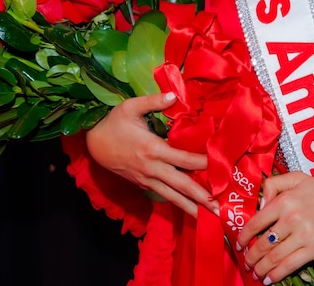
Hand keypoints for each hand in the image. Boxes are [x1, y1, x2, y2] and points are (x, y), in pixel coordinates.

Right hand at [84, 91, 215, 216]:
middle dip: (200, 197)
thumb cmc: (113, 123)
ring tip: (207, 219)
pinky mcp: (142, 184)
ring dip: (190, 208)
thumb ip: (153, 101)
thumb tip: (174, 94)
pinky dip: (176, 202)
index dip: (203, 164)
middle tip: (218, 209)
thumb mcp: (131, 106)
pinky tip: (188, 208)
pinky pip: (163, 195)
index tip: (220, 168)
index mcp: (153, 149)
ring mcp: (146, 179)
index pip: (184, 159)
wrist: (93, 143)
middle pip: (181, 185)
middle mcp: (152, 168)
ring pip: (172, 196)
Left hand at [237, 172, 313, 283]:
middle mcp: (292, 217)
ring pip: (274, 257)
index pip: (256, 222)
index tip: (239, 245)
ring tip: (256, 273)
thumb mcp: (299, 178)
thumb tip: (259, 205)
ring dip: (261, 268)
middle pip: (263, 243)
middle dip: (251, 257)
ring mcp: (304, 234)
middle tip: (247, 263)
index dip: (244, 237)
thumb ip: (275, 184)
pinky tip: (270, 279)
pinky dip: (276, 275)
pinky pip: (290, 265)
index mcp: (286, 200)